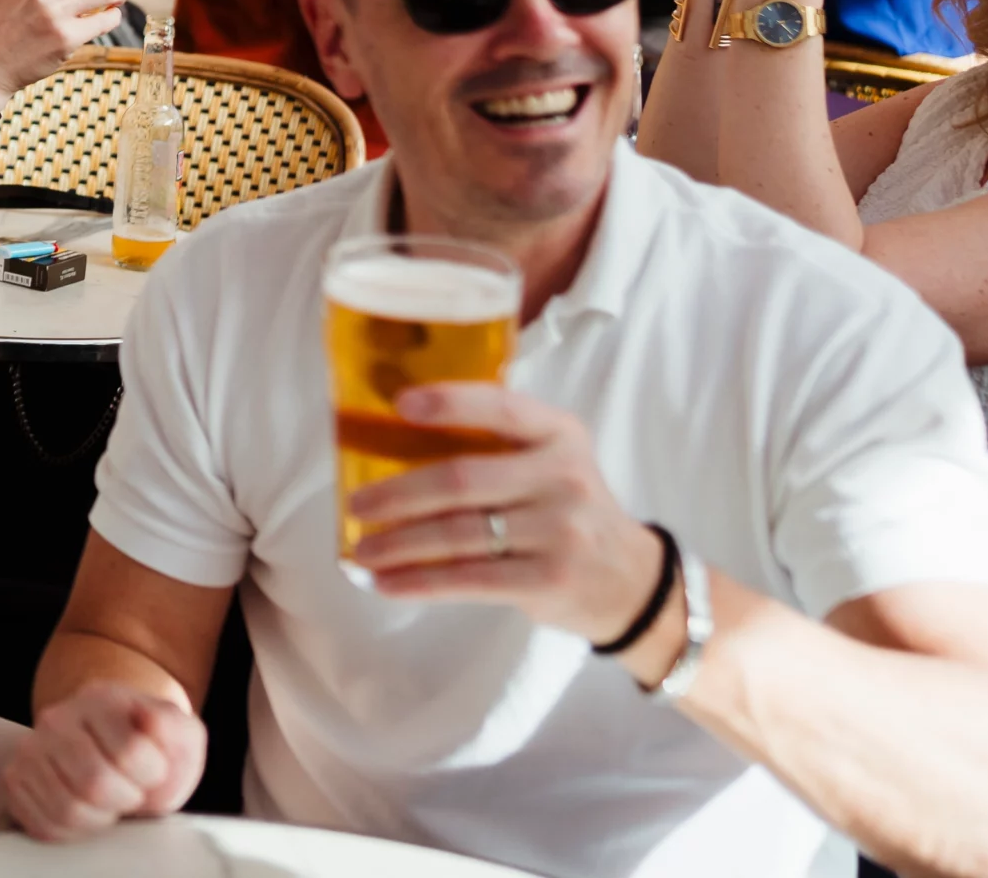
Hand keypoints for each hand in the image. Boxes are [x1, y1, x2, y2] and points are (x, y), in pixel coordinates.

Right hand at [3, 682, 203, 841]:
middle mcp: (56, 719)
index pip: (130, 753)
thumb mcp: (178, 733)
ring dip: (100, 818)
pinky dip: (73, 830)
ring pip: (67, 809)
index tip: (153, 771)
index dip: (152, 775)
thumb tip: (150, 719)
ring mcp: (30, 750)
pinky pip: (44, 824)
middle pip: (94, 784)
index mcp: (99, 700)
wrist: (112, 747)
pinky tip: (86, 811)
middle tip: (130, 791)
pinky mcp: (15, 780)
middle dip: (125, 799)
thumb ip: (173, 727)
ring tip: (108, 802)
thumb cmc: (148, 747)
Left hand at [348, 386, 667, 652]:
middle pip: (463, 480)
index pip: (502, 408)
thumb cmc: (565, 510)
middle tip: (355, 503)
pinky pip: (470, 580)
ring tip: (361, 550)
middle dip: (398, 493)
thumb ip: (496, 446)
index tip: (399, 403)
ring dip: (399, 544)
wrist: (631, 579)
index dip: (450, 403)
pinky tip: (387, 583)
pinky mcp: (550, 580)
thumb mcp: (550, 462)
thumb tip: (391, 440)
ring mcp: (560, 531)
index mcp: (559, 434)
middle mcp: (563, 477)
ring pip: (459, 534)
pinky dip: (421, 582)